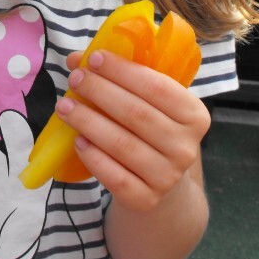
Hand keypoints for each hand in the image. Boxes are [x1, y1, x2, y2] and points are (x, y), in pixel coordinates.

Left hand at [57, 49, 210, 211]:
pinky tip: (77, 140)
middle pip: (136, 113)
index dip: (122, 71)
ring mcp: (168, 177)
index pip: (156, 86)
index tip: (94, 58)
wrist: (161, 181)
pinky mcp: (147, 199)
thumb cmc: (151, 129)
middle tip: (75, 79)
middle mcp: (186, 147)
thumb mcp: (147, 102)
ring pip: (122, 144)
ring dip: (88, 121)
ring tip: (64, 106)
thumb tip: (76, 59)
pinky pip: (115, 177)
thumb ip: (118, 77)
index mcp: (194, 114)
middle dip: (100, 92)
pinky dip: (93, 157)